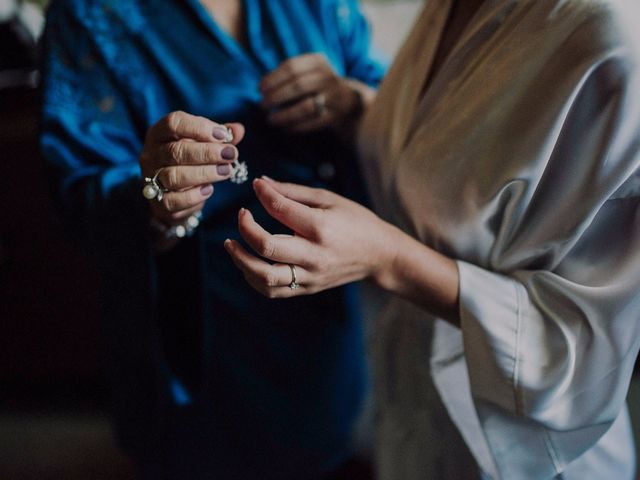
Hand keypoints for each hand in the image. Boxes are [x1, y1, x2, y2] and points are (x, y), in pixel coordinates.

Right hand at [139, 111, 244, 225]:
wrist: (172, 193)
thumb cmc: (189, 160)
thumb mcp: (202, 143)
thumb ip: (220, 136)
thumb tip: (238, 129)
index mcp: (159, 133)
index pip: (173, 123)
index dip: (199, 128)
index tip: (223, 135)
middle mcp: (151, 155)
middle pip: (175, 151)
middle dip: (207, 153)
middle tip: (231, 154)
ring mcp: (151, 179)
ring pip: (174, 176)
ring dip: (204, 173)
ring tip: (226, 171)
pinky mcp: (158, 202)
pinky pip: (174, 200)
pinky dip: (194, 195)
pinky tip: (209, 189)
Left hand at [224, 177, 399, 297]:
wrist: (379, 255)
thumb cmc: (355, 222)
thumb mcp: (329, 199)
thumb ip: (293, 192)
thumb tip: (261, 183)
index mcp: (320, 227)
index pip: (280, 210)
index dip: (263, 194)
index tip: (256, 186)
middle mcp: (314, 255)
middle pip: (267, 247)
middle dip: (246, 229)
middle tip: (241, 215)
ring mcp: (310, 276)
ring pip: (264, 277)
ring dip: (241, 260)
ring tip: (232, 244)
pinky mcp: (308, 289)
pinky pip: (273, 291)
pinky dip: (253, 278)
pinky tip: (247, 262)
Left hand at [260, 53, 369, 132]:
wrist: (347, 99)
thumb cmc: (316, 83)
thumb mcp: (307, 70)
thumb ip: (287, 74)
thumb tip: (262, 87)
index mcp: (318, 61)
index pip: (292, 67)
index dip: (273, 79)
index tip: (260, 89)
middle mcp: (328, 78)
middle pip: (298, 86)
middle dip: (276, 96)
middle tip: (263, 105)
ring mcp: (333, 98)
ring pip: (306, 107)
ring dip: (285, 115)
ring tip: (270, 119)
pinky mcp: (334, 116)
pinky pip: (312, 123)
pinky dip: (296, 126)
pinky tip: (284, 128)